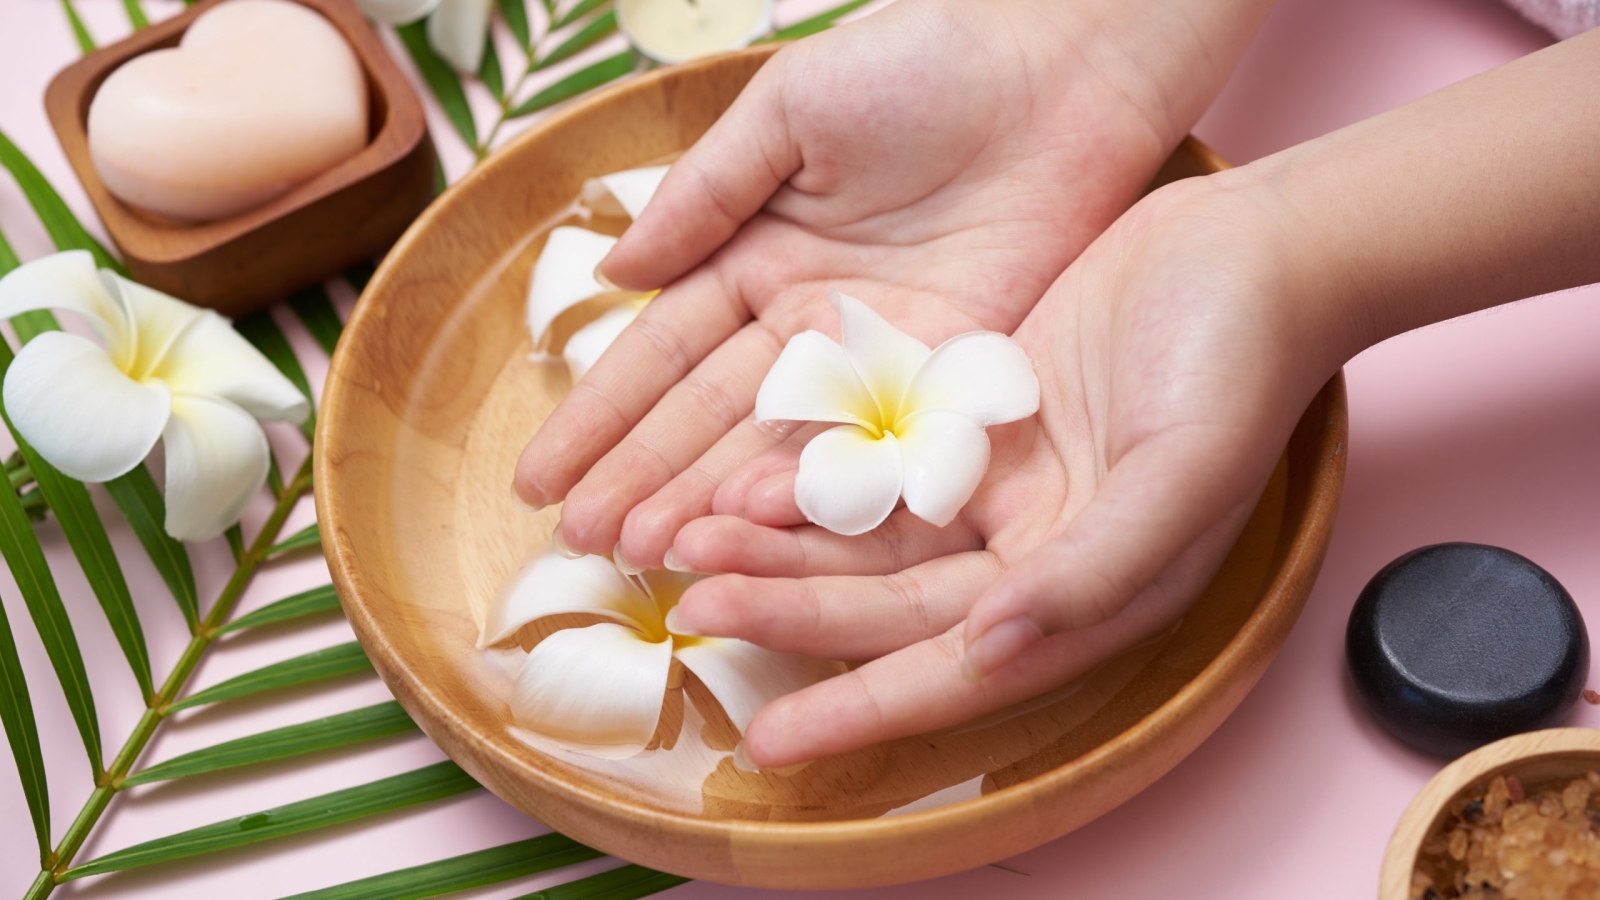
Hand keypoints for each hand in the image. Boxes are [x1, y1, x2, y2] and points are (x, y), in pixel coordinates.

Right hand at [512, 0, 1255, 565]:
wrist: (1062, 68)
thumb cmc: (923, 60)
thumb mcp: (790, 112)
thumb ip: (705, 197)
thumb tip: (611, 276)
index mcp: (756, 256)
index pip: (662, 354)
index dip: (602, 417)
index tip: (538, 477)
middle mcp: (807, 324)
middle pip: (708, 417)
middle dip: (640, 479)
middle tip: (580, 542)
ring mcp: (876, 362)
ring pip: (779, 447)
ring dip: (710, 501)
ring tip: (644, 554)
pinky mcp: (949, 382)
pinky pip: (873, 447)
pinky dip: (816, 494)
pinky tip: (756, 535)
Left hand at [661, 176, 1348, 766]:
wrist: (1256, 248)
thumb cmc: (1241, 363)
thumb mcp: (1182, 475)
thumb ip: (1092, 572)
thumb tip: (993, 650)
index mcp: (1085, 594)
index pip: (954, 670)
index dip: (860, 708)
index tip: (768, 739)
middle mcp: (1031, 553)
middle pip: (889, 601)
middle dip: (792, 608)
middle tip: (696, 603)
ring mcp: (997, 484)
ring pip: (868, 533)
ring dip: (783, 543)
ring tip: (692, 541)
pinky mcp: (974, 417)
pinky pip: (875, 458)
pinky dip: (812, 469)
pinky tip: (743, 476)